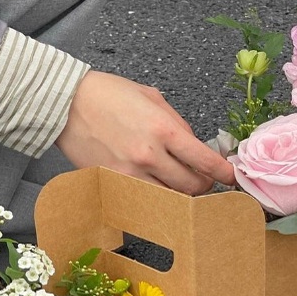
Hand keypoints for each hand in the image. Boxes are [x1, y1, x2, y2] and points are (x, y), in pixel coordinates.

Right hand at [55, 70, 234, 194]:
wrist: (65, 103)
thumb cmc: (108, 95)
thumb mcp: (152, 98)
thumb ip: (178, 125)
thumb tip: (197, 149)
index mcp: (163, 130)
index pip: (205, 161)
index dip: (223, 174)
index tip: (231, 178)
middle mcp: (150, 156)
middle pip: (192, 187)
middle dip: (204, 185)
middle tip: (204, 179)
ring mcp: (131, 174)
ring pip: (171, 198)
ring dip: (181, 194)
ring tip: (180, 182)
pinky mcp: (115, 184)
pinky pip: (146, 200)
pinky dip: (158, 197)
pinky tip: (157, 186)